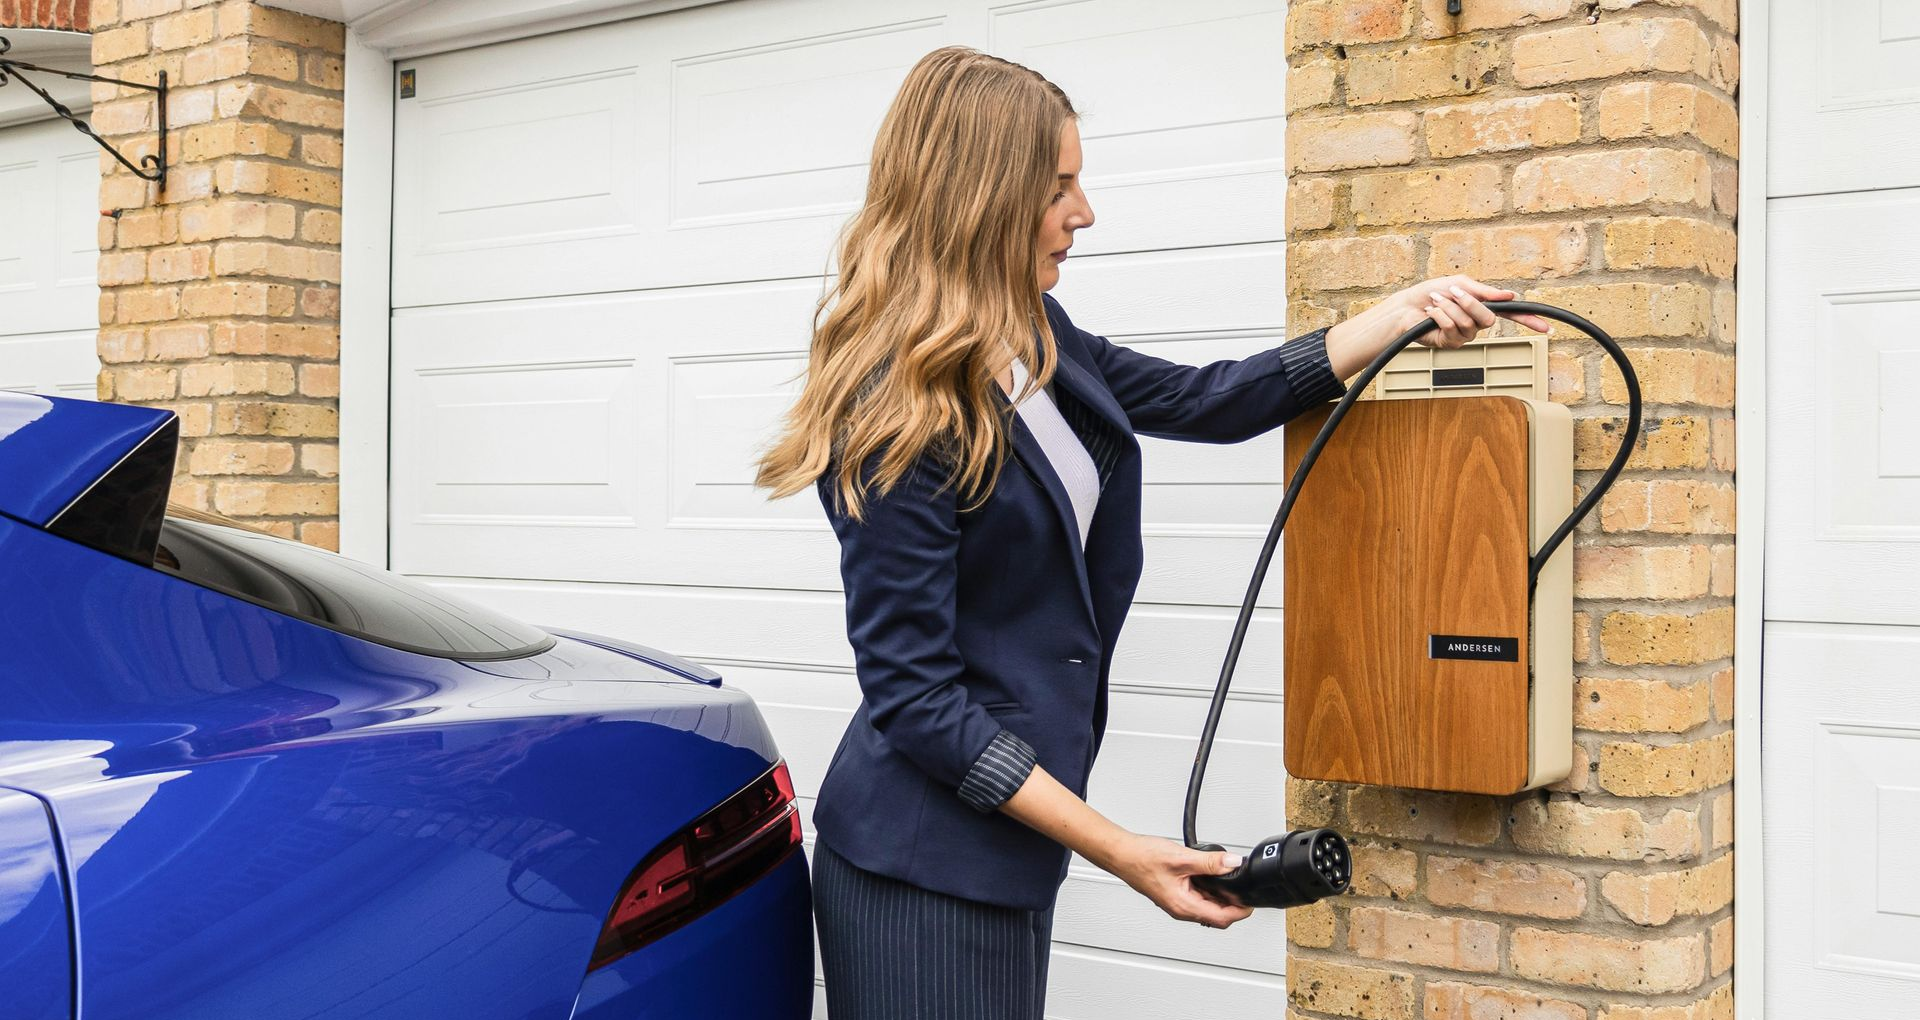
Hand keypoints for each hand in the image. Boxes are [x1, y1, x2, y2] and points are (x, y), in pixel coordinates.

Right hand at [1098, 833, 1254, 928]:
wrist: (1122, 854)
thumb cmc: (1142, 859)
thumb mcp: (1182, 858)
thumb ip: (1210, 863)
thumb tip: (1233, 864)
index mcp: (1184, 906)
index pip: (1222, 918)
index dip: (1241, 911)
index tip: (1251, 899)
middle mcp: (1182, 909)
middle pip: (1218, 915)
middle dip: (1234, 902)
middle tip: (1241, 884)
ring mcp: (1178, 902)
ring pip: (1208, 905)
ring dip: (1221, 894)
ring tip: (1227, 874)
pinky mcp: (1175, 893)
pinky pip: (1199, 896)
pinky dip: (1209, 887)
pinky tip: (1210, 872)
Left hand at [1325, 276, 1552, 378]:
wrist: (1404, 307)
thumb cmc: (1429, 293)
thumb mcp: (1458, 284)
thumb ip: (1483, 291)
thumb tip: (1510, 294)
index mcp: (1482, 306)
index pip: (1511, 315)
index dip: (1529, 321)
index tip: (1548, 327)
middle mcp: (1476, 323)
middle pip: (1489, 319)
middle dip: (1469, 303)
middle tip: (1453, 293)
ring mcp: (1464, 336)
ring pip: (1469, 324)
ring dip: (1449, 307)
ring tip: (1435, 302)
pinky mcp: (1449, 345)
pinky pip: (1452, 330)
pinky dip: (1440, 316)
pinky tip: (1430, 314)